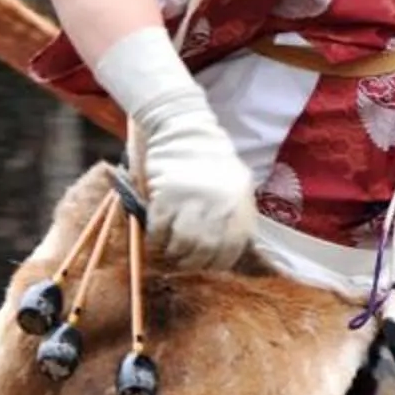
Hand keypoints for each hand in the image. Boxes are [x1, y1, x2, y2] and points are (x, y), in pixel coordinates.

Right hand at [88, 28, 256, 269]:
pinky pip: (159, 231)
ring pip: (180, 246)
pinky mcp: (166, 197)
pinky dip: (154, 239)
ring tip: (166, 250)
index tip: (204, 264)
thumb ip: (236, 216)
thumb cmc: (210, 161)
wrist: (184, 130)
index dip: (215, 263)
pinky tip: (153, 237)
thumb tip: (229, 252)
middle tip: (180, 261)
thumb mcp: (236, 186)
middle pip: (204, 252)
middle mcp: (220, 208)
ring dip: (171, 254)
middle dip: (190, 262)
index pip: (231, 252)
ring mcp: (193, 203)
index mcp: (240, 207)